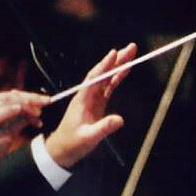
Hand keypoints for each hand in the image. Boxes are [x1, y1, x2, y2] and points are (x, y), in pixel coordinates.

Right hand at [0, 89, 52, 195]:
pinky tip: (21, 110)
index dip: (30, 98)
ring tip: (38, 112)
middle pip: (11, 96)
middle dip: (31, 98)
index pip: (12, 96)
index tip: (45, 102)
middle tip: (47, 102)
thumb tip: (33, 117)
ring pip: (7, 102)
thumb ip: (17, 122)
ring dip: (26, 105)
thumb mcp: (7, 133)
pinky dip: (10, 110)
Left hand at [43, 44, 137, 169]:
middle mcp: (87, 94)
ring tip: (131, 54)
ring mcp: (93, 98)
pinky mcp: (97, 103)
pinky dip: (117, 77)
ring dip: (118, 65)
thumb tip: (120, 120)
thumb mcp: (88, 138)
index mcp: (83, 99)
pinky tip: (125, 70)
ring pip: (107, 77)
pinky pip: (109, 86)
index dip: (105, 65)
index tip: (114, 53)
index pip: (95, 77)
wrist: (63, 148)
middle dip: (117, 59)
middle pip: (103, 72)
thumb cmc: (73, 143)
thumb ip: (104, 128)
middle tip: (131, 48)